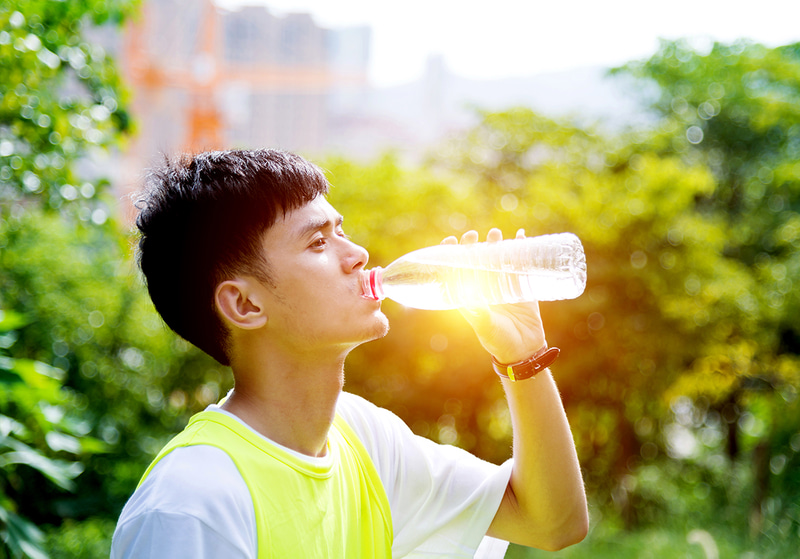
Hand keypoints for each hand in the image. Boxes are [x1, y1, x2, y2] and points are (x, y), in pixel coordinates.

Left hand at [441, 228, 546, 363]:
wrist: (524, 351)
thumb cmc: (499, 342)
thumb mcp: (485, 327)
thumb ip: (478, 314)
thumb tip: (468, 298)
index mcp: (470, 296)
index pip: (456, 270)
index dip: (451, 255)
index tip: (449, 241)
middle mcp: (484, 288)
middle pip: (475, 260)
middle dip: (473, 245)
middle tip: (473, 235)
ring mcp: (503, 286)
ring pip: (497, 258)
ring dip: (495, 243)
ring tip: (495, 233)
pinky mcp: (522, 287)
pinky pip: (522, 264)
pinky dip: (523, 249)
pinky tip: (522, 235)